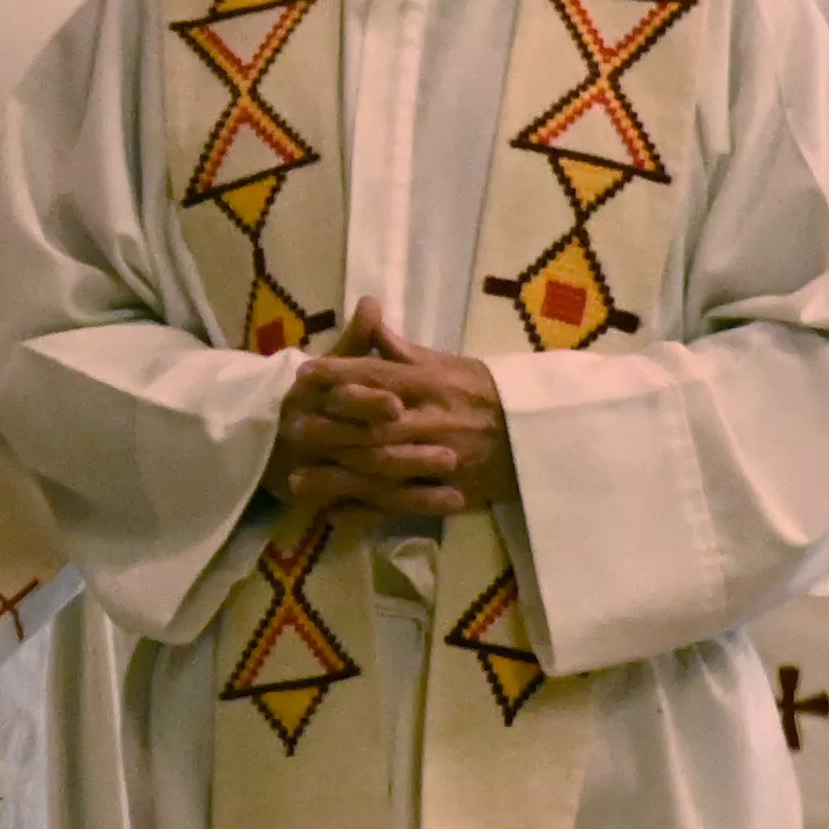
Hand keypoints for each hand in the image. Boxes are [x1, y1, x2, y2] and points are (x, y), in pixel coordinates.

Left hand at [265, 300, 519, 519]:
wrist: (537, 435)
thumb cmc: (487, 393)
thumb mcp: (450, 363)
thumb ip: (403, 350)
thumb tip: (368, 314)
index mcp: (433, 384)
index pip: (379, 377)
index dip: (340, 375)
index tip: (304, 374)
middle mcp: (433, 421)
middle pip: (373, 426)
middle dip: (330, 428)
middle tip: (291, 429)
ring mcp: (440, 460)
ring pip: (382, 469)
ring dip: (338, 475)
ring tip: (297, 480)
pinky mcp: (447, 493)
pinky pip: (402, 504)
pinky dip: (368, 511)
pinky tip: (335, 514)